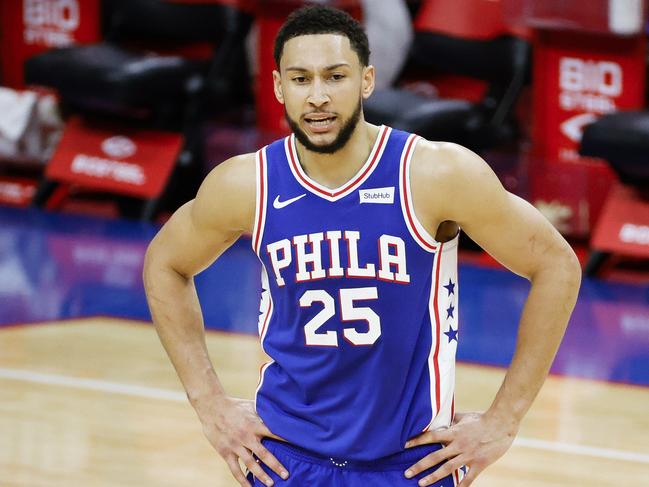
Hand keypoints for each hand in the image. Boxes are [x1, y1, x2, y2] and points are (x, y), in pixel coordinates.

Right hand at [195, 395, 288, 486]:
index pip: (274, 434)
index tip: (298, 447)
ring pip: (250, 464)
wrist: (212, 407)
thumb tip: (280, 410)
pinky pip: (235, 469)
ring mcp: (235, 445)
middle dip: (276, 465)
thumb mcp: (251, 405)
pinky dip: (242, 480)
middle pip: (264, 454)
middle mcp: (246, 436)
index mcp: (255, 424)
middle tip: (286, 475)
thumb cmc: (235, 405)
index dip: (286, 440)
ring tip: (271, 484)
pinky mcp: (225, 452)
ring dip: (261, 475)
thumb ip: (265, 412)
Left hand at [403, 411, 517, 485]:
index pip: (430, 437)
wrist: (502, 423)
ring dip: (433, 477)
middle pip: (435, 457)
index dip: (416, 441)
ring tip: (421, 484)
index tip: (403, 446)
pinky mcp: (479, 464)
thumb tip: (442, 418)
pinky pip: (468, 478)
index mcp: (453, 432)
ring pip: (447, 469)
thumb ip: (452, 420)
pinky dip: (460, 486)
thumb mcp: (464, 416)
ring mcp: (468, 455)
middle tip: (406, 473)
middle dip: (419, 465)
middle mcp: (458, 445)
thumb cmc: (482, 418)